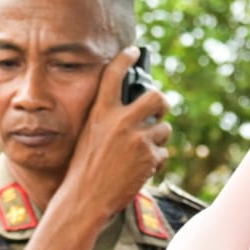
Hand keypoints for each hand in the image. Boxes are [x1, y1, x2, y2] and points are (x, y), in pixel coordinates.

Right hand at [59, 49, 171, 222]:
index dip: (126, 58)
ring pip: (164, 129)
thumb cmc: (84, 169)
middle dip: (163, 103)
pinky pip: (163, 153)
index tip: (134, 51)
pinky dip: (157, 161)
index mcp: (101, 112)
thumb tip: (133, 111)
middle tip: (160, 109)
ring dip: (159, 138)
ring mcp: (138, 138)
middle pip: (157, 97)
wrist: (85, 198)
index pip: (115, 74)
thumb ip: (109, 120)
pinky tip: (143, 169)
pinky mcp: (149, 157)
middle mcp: (121, 120)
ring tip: (145, 150)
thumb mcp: (90, 135)